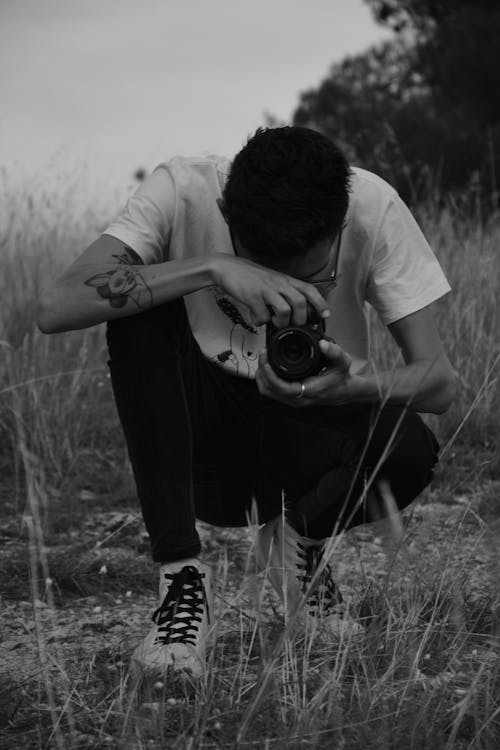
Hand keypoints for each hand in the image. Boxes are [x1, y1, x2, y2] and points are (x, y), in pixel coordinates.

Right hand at [209, 253, 329, 326]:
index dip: (320, 303)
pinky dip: (261, 321)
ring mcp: (265, 289)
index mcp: (285, 280)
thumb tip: (293, 313)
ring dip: (281, 322)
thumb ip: (283, 294)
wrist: (227, 267)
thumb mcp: (272, 281)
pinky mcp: (252, 296)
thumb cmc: (250, 277)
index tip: (325, 315)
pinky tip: (257, 318)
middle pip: (300, 302)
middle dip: (300, 319)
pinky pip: (262, 314)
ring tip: (274, 322)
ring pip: (285, 310)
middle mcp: (278, 283)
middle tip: (293, 325)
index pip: (309, 289)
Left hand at [256, 339, 360, 406]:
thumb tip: (323, 343)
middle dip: (262, 371)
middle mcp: (299, 399)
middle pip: (269, 390)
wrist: (344, 391)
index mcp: (309, 391)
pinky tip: (267, 368)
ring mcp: (293, 400)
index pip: (281, 387)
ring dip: (262, 376)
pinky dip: (266, 380)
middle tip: (263, 354)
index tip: (265, 357)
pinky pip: (272, 392)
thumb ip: (335, 352)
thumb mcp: (343, 362)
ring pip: (268, 392)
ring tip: (263, 360)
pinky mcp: (290, 399)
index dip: (269, 373)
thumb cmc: (341, 377)